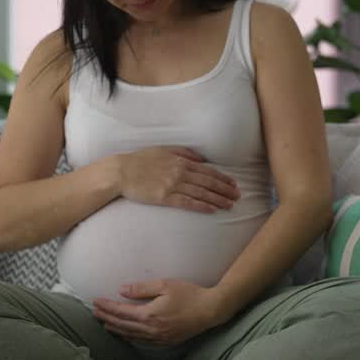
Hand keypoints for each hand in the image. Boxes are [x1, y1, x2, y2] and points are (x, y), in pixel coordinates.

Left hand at [93, 279, 229, 345]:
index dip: (107, 307)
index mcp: (149, 315)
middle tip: (94, 312)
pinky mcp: (165, 341)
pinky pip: (142, 341)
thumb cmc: (189, 294)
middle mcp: (151, 329)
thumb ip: (142, 289)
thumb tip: (121, 290)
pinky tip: (126, 334)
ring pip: (131, 335)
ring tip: (105, 325)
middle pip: (123, 325)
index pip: (121, 312)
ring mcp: (158, 338)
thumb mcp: (165, 285)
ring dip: (116, 329)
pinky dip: (130, 337)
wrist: (210, 310)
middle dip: (107, 318)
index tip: (96, 302)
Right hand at [114, 147, 239, 212]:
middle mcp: (180, 173)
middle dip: (225, 190)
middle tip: (238, 196)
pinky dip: (201, 206)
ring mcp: (173, 185)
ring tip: (229, 205)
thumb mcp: (164, 150)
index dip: (223, 178)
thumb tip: (201, 159)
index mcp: (181, 161)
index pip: (207, 171)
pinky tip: (212, 210)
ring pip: (201, 193)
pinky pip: (187, 203)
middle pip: (208, 182)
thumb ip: (184, 153)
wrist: (121, 172)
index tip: (234, 184)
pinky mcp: (165, 198)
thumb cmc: (141, 160)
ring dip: (217, 199)